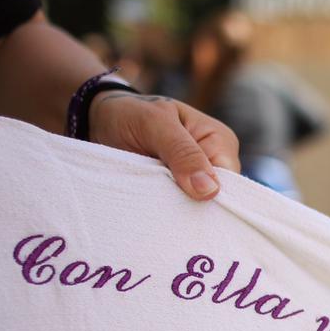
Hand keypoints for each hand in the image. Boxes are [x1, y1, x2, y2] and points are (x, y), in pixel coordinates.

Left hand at [89, 91, 240, 201]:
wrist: (99, 121)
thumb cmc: (130, 113)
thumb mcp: (154, 124)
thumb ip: (182, 152)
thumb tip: (210, 190)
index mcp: (220, 141)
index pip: (230, 181)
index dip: (213, 197)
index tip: (185, 204)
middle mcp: (214, 162)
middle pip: (217, 198)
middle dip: (194, 206)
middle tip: (165, 209)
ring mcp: (195, 180)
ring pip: (198, 208)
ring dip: (177, 211)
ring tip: (156, 211)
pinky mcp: (177, 193)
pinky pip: (180, 210)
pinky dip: (167, 213)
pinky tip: (155, 216)